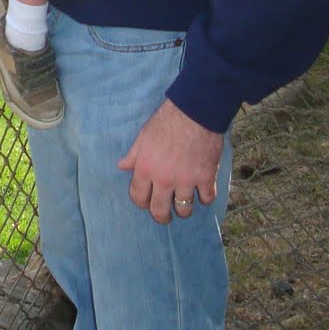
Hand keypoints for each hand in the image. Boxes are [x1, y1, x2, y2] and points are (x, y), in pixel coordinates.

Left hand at [116, 99, 224, 224]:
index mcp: (145, 169)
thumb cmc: (166, 121)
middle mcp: (164, 179)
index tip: (147, 203)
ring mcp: (186, 181)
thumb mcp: (143, 136)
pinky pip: (207, 199)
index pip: (138, 197)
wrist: (194, 112)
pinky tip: (203, 192)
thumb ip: (133, 155)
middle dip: (162, 217)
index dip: (142, 203)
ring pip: (184, 209)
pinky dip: (205, 198)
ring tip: (184, 205)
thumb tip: (122, 166)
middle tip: (165, 216)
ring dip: (184, 210)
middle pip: (160, 210)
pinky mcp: (206, 178)